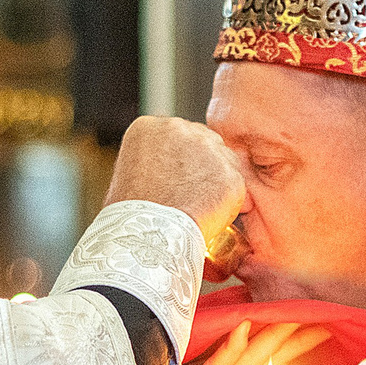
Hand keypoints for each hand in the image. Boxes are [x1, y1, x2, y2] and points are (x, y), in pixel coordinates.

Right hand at [106, 116, 248, 258]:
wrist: (147, 237)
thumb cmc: (132, 215)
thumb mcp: (129, 174)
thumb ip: (153, 160)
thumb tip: (171, 170)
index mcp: (149, 127)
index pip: (179, 135)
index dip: (182, 160)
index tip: (178, 179)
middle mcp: (179, 129)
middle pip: (205, 141)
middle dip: (204, 166)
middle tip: (193, 195)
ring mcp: (207, 148)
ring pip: (224, 161)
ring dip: (218, 182)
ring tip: (199, 209)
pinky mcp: (229, 173)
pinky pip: (236, 186)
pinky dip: (229, 203)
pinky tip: (211, 217)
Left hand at [151, 321, 328, 364]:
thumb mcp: (169, 359)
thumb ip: (191, 342)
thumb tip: (213, 318)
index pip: (255, 350)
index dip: (282, 334)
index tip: (306, 318)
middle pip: (263, 357)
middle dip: (295, 340)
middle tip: (324, 322)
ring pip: (248, 362)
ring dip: (273, 341)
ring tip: (296, 321)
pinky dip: (230, 351)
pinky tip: (244, 329)